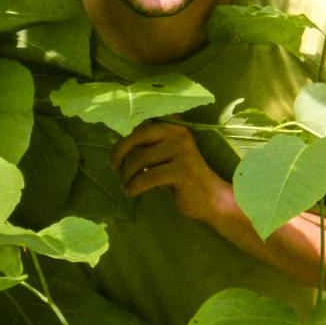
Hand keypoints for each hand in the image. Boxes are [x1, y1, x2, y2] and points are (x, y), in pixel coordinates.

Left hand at [112, 120, 227, 221]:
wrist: (210, 198)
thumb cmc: (181, 178)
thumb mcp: (165, 156)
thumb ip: (148, 147)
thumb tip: (120, 146)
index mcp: (174, 126)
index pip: (142, 126)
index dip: (124, 141)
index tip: (117, 158)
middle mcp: (179, 133)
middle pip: (138, 136)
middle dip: (120, 152)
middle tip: (115, 169)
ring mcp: (182, 151)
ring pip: (141, 158)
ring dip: (127, 175)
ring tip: (126, 186)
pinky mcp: (182, 170)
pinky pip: (148, 176)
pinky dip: (135, 186)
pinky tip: (131, 192)